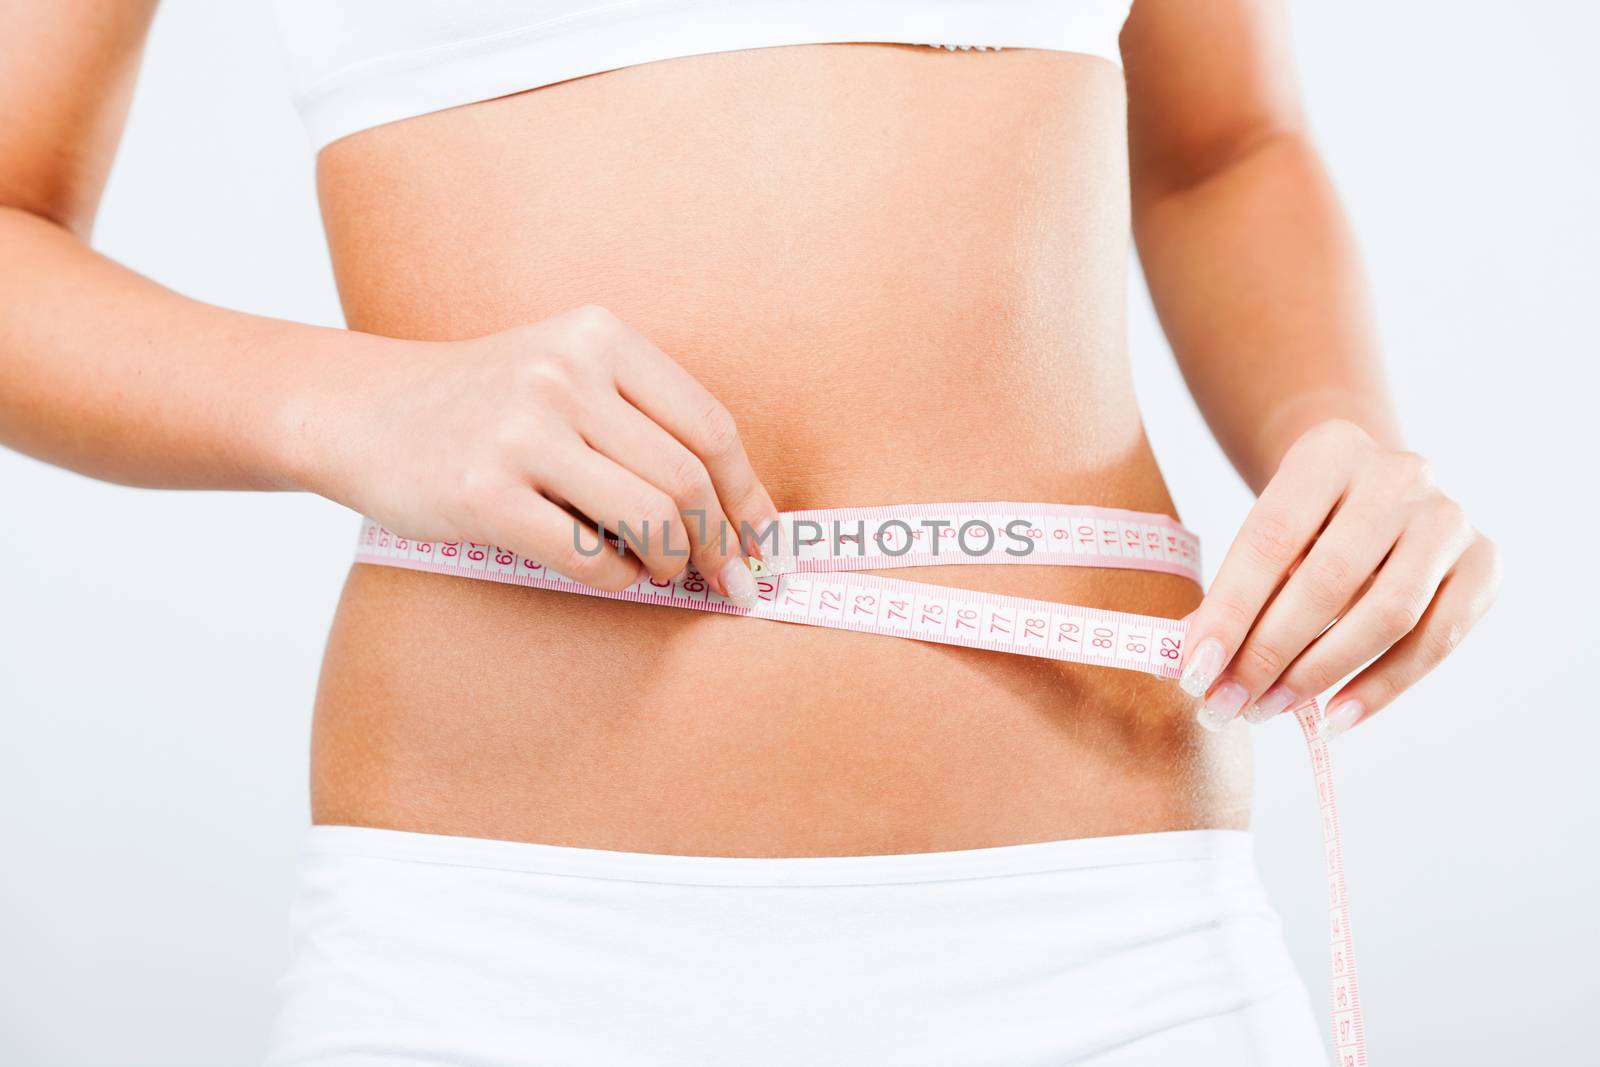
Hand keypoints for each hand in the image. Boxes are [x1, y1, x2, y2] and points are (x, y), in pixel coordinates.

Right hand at [311, 305, 778, 603]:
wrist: (362, 412)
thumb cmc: (484, 405)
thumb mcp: (566, 372)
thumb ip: (644, 421)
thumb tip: (740, 514)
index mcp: (599, 337)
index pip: (709, 426)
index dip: (748, 494)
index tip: (766, 541)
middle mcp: (565, 374)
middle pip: (686, 478)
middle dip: (719, 543)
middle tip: (728, 581)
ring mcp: (522, 432)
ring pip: (649, 518)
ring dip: (672, 562)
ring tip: (665, 572)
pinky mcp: (485, 494)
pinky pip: (590, 556)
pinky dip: (621, 579)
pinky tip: (618, 575)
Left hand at [1177, 419, 1501, 737]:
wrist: (1375, 490)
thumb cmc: (1305, 524)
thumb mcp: (1265, 535)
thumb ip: (1233, 592)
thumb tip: (1194, 665)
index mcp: (1329, 451)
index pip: (1269, 539)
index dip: (1230, 611)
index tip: (1193, 671)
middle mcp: (1399, 474)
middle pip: (1328, 580)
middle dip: (1269, 652)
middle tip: (1229, 703)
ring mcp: (1449, 518)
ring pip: (1388, 613)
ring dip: (1321, 673)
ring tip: (1270, 709)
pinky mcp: (1484, 563)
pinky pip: (1435, 639)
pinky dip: (1382, 686)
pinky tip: (1334, 717)